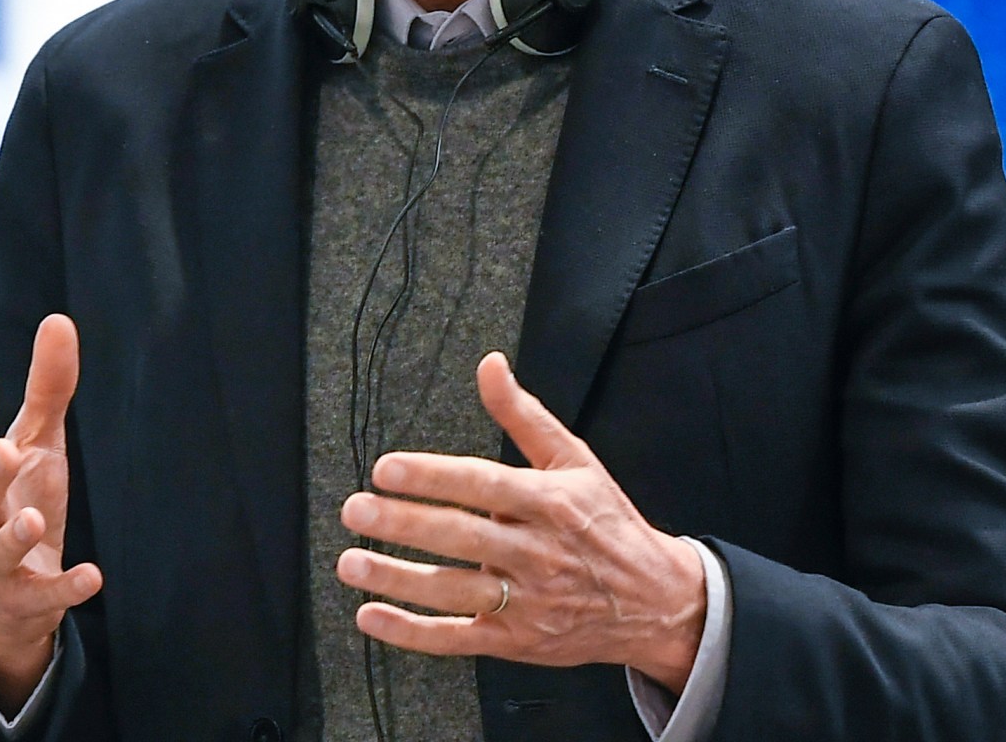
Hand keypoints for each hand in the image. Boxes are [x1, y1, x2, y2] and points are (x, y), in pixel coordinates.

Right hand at [0, 314, 104, 711]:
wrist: (5, 603)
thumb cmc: (17, 502)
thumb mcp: (36, 444)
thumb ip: (46, 388)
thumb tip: (58, 319)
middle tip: (5, 452)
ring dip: (14, 535)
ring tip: (33, 520)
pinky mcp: (25, 600)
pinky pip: (44, 596)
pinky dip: (66, 588)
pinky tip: (92, 576)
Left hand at [337, 352, 706, 691]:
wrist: (654, 601)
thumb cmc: (607, 526)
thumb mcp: (576, 461)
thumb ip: (524, 415)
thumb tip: (490, 366)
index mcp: (551, 502)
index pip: (484, 484)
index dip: (433, 477)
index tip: (387, 468)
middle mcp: (537, 552)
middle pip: (463, 537)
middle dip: (404, 523)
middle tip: (356, 509)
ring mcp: (526, 601)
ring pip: (453, 591)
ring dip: (397, 578)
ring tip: (351, 562)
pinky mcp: (515, 641)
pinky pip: (455, 639)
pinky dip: (411, 632)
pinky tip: (372, 617)